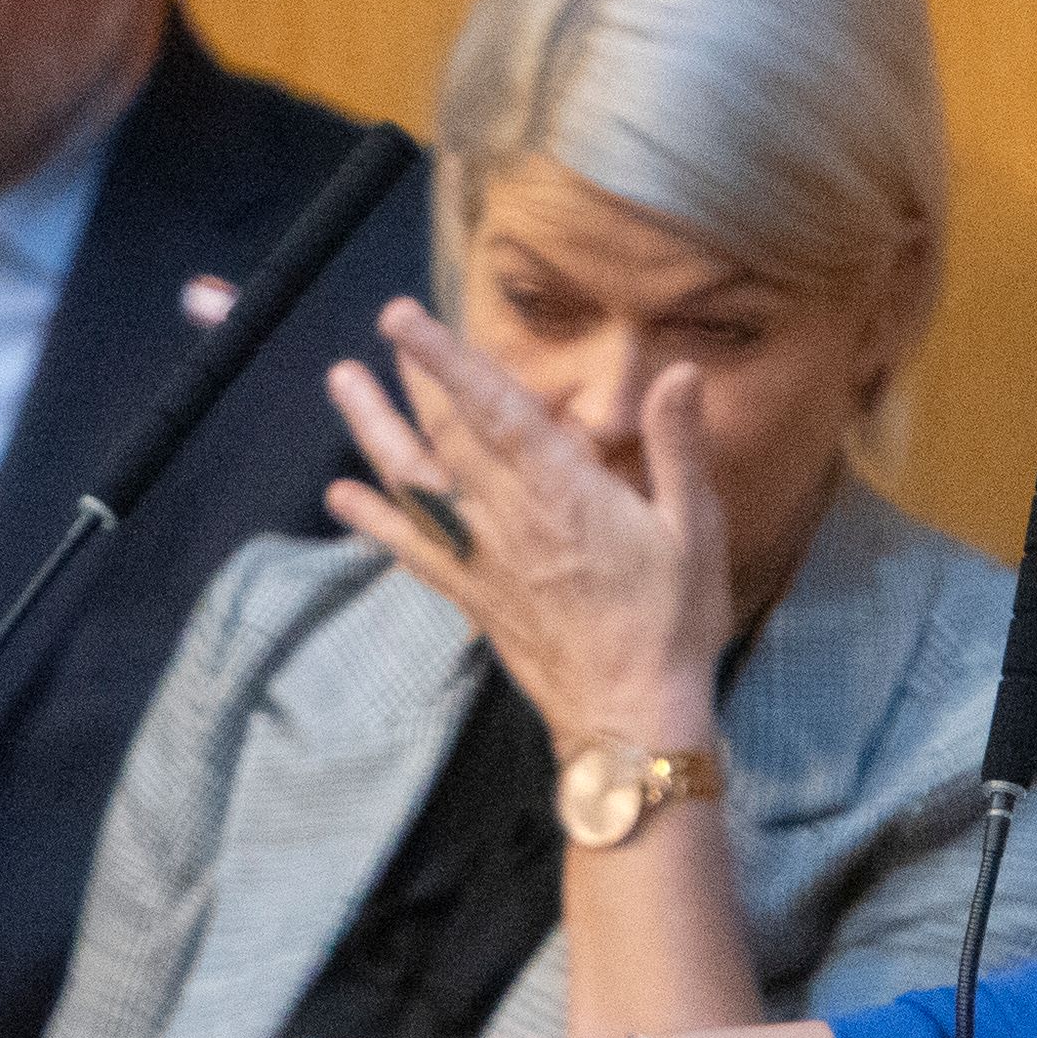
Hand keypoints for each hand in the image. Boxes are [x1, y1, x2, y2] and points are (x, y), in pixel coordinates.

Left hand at [320, 299, 728, 746]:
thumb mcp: (695, 532)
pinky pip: (411, 550)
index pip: (495, 410)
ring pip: (415, 482)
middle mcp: (508, 518)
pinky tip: (341, 497)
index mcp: (563, 493)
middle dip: (413, 376)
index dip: (447, 360)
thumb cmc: (671, 623)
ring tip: (343, 382)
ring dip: (374, 430)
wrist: (630, 718)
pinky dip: (373, 521)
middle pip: (446, 434)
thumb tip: (680, 373)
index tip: (405, 318)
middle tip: (383, 325)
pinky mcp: (471, 595)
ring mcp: (481, 557)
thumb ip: (679, 449)